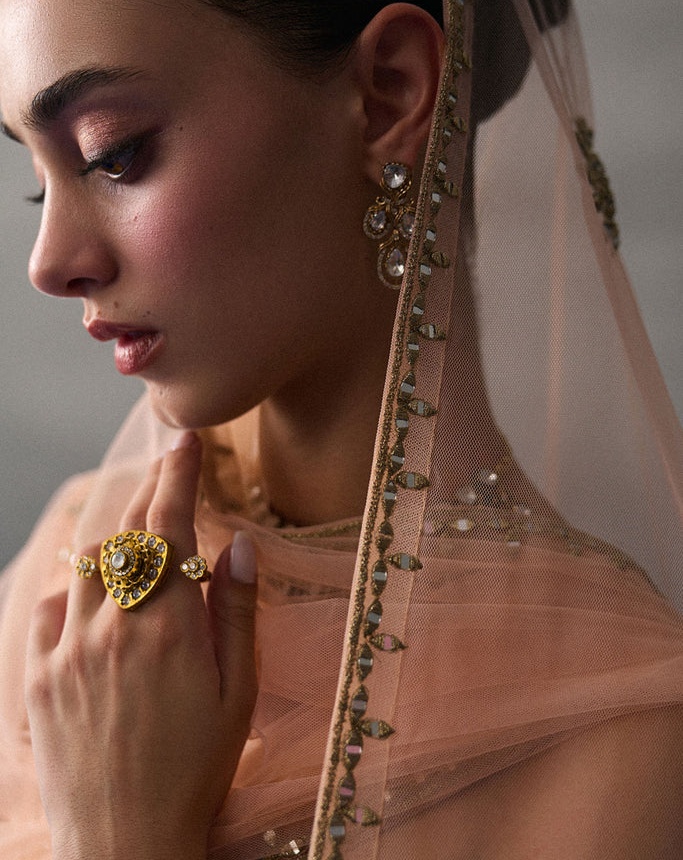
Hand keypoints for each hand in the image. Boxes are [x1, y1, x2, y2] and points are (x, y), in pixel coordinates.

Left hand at [26, 431, 256, 859]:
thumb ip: (236, 611)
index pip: (169, 524)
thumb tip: (237, 543)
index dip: (177, 473)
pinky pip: (50, 608)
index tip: (184, 439)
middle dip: (150, 488)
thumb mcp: (239, 693)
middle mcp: (112, 626)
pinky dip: (74, 589)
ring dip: (116, 535)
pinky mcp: (40, 679)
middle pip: (128, 533)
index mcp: (168, 626)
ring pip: (87, 563)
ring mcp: (69, 651)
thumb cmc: (198, 770)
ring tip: (140, 529)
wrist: (127, 845)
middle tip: (168, 461)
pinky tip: (94, 597)